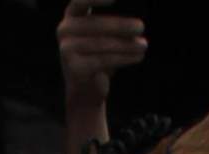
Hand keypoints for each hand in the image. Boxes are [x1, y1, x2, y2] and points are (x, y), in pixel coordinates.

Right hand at [59, 2, 146, 153]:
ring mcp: (66, 49)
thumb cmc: (97, 56)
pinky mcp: (74, 68)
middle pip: (97, 25)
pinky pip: (103, 60)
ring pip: (102, 44)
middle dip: (122, 26)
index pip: (80, 1)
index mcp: (71, 16)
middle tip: (141, 27)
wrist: (85, 91)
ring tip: (143, 45)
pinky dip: (124, 58)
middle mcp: (65, 30)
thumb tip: (136, 24)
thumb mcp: (102, 36)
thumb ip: (112, 25)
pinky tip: (138, 57)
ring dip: (127, 44)